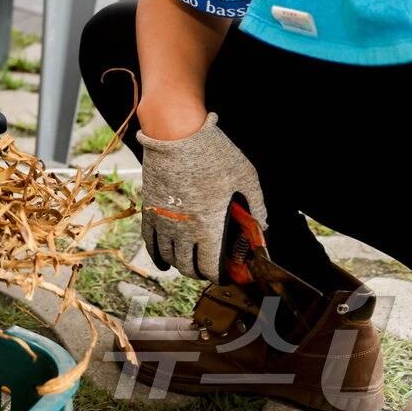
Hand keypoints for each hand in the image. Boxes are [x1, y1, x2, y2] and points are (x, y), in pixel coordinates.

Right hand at [137, 112, 265, 281]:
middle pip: (188, 267)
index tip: (225, 274)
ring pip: (169, 257)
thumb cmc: (214, 155)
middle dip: (199, 273)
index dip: (219, 276)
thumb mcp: (245, 178)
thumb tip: (262, 227)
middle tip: (208, 269)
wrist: (176, 134)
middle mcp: (184, 230)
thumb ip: (255, 206)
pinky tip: (163, 261)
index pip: (211, 267)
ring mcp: (164, 220)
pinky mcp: (150, 209)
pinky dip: (156, 255)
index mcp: (210, 226)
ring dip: (180, 265)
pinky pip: (149, 241)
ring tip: (189, 264)